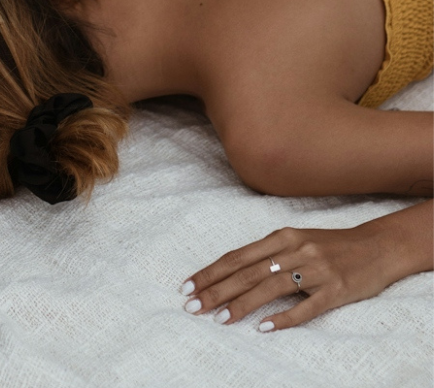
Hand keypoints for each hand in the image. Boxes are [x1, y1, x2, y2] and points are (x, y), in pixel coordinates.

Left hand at [179, 224, 406, 331]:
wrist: (379, 247)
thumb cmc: (329, 246)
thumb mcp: (295, 240)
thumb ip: (266, 254)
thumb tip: (226, 273)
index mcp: (282, 237)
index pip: (236, 257)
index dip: (210, 272)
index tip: (186, 287)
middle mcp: (296, 250)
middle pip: (247, 273)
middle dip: (216, 291)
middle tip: (192, 306)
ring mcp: (317, 270)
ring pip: (271, 288)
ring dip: (242, 305)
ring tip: (219, 319)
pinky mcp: (337, 290)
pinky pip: (307, 306)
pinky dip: (284, 318)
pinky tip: (264, 328)